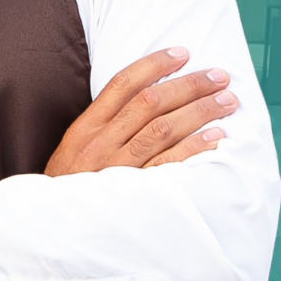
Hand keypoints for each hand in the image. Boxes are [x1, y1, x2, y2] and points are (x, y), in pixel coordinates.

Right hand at [44, 47, 235, 174]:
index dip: (154, 65)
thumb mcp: (74, 149)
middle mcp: (102, 143)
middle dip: (188, 85)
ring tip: (226, 101)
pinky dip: (195, 148)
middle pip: (150, 103)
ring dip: (199, 111)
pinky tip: (216, 136)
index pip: (123, 84)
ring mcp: (118, 168)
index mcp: (86, 128)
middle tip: (218, 76)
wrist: (54, 227)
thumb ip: (102, 126)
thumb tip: (143, 100)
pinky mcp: (135, 192)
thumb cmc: (70, 186)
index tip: (181, 54)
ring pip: (164, 129)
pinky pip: (170, 165)